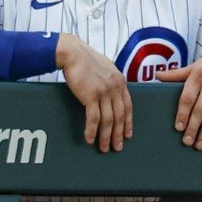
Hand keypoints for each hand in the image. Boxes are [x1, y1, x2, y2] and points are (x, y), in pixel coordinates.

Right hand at [57, 34, 132, 152]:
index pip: (128, 106)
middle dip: (119, 134)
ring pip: (108, 120)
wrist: (73, 53)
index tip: (128, 134)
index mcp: (121, 82)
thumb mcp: (106, 68)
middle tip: (118, 147)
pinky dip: (92, 130)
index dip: (128, 122)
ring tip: (104, 148)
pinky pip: (94, 118)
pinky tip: (90, 139)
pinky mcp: (91, 95)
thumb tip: (112, 91)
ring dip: (106, 136)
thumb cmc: (86, 60)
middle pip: (120, 116)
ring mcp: (104, 92)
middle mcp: (116, 88)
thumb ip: (112, 81)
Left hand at [154, 45, 201, 149]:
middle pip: (199, 110)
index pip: (187, 99)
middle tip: (187, 141)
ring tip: (199, 145)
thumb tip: (157, 75)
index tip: (179, 127)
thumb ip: (177, 74)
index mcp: (198, 76)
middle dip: (192, 128)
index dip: (182, 114)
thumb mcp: (196, 65)